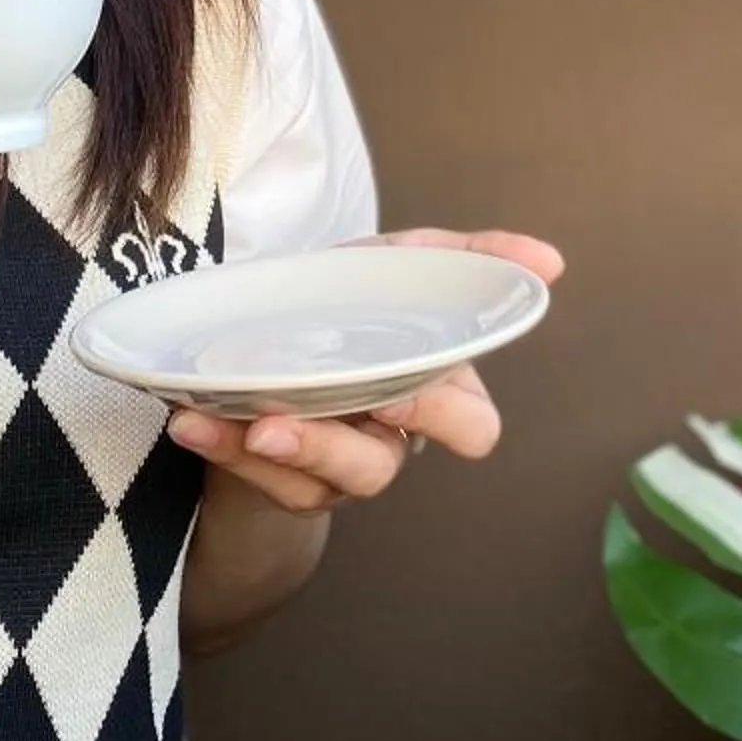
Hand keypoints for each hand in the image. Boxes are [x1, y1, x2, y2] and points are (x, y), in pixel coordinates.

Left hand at [164, 228, 563, 513]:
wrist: (284, 341)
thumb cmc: (358, 304)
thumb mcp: (407, 264)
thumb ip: (471, 256)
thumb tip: (550, 261)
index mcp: (433, 393)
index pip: (472, 430)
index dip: (442, 418)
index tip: (400, 390)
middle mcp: (387, 441)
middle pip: (380, 469)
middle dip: (335, 447)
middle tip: (291, 418)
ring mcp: (332, 468)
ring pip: (315, 485)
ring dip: (273, 452)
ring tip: (241, 422)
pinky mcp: (280, 479)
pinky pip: (256, 478)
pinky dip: (222, 446)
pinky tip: (191, 419)